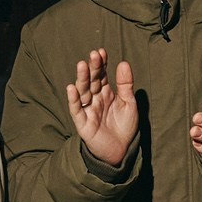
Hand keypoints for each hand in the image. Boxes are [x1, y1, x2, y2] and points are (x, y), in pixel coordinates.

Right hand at [66, 49, 139, 167]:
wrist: (122, 151)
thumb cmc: (124, 126)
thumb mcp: (129, 103)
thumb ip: (125, 84)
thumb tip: (123, 63)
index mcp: (106, 93)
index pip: (102, 75)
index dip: (101, 64)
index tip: (101, 51)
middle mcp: (95, 99)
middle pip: (92, 81)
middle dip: (92, 68)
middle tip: (93, 54)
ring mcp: (88, 110)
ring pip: (83, 92)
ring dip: (82, 79)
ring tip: (82, 65)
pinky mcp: (83, 123)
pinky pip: (76, 109)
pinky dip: (73, 99)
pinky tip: (71, 88)